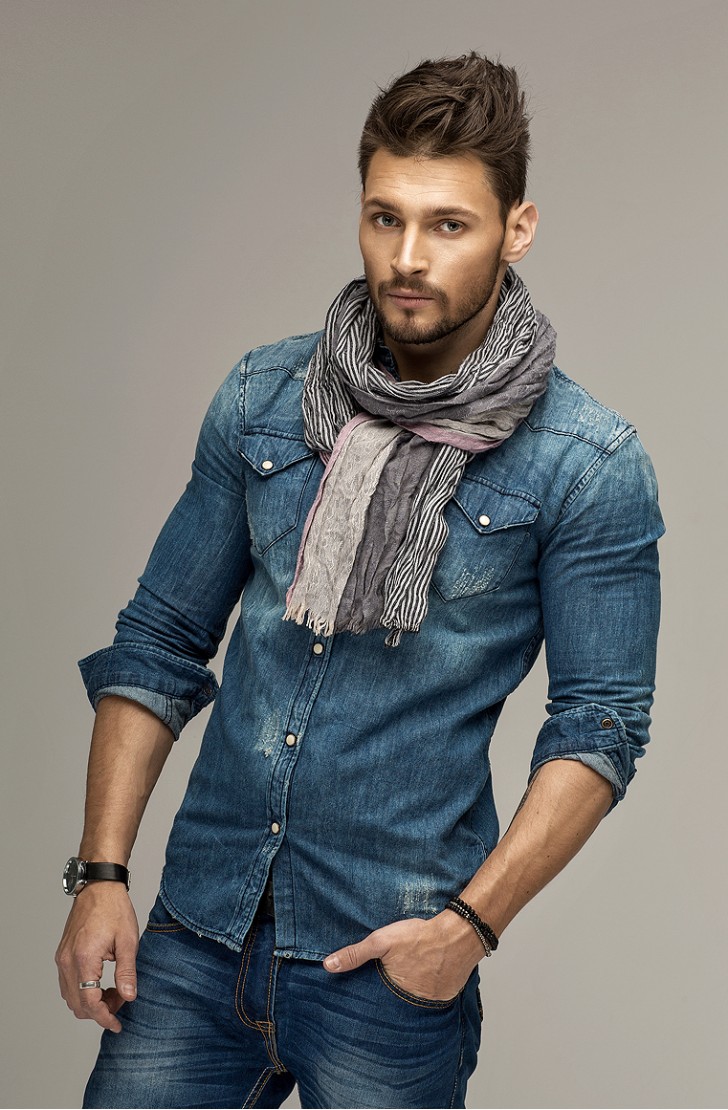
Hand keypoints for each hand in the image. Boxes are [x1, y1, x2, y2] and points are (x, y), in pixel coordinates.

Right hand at [55, 882, 138, 1032]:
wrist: (99, 887)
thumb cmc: (114, 909)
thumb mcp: (128, 941)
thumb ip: (127, 972)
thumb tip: (129, 997)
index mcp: (84, 959)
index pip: (89, 1003)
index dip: (104, 1018)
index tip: (117, 1025)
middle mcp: (68, 962)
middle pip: (77, 1005)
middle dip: (99, 1011)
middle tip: (121, 1001)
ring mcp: (62, 958)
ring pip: (70, 997)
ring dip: (90, 1003)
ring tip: (114, 991)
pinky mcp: (63, 954)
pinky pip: (68, 984)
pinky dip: (83, 991)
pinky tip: (101, 983)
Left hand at [323, 911, 482, 1001]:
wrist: (459, 934)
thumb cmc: (420, 936)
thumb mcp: (382, 941)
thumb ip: (356, 954)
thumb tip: (328, 965)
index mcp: (393, 993)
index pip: (376, 1004)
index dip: (373, 998)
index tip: (368, 996)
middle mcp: (412, 1004)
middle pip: (396, 1003)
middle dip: (391, 996)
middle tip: (393, 982)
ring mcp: (431, 1002)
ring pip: (414, 1002)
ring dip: (410, 993)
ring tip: (410, 978)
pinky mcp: (446, 997)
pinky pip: (432, 998)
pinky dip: (428, 990)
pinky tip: (426, 976)